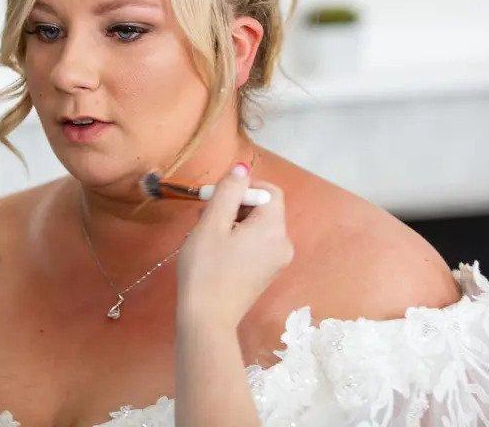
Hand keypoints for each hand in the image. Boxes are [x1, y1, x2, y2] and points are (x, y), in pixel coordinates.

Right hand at [176, 164, 293, 331]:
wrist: (206, 320)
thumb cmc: (206, 269)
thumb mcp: (212, 224)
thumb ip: (228, 191)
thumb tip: (243, 167)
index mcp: (274, 229)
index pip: (269, 191)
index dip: (243, 188)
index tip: (217, 199)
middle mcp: (283, 244)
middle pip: (263, 209)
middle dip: (234, 206)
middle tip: (205, 218)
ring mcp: (277, 262)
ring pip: (257, 227)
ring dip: (233, 223)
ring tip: (206, 237)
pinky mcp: (267, 274)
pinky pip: (256, 245)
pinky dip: (238, 240)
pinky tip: (216, 253)